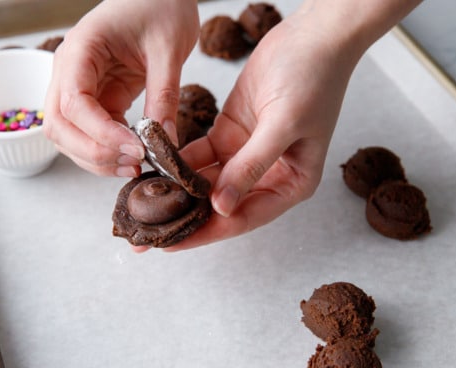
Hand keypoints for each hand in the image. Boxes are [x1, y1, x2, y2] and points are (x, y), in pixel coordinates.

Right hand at [43, 0, 199, 176]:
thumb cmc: (158, 5)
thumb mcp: (168, 48)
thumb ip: (163, 95)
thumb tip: (164, 141)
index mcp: (80, 50)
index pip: (74, 103)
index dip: (101, 134)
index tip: (136, 148)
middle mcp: (69, 71)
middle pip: (59, 126)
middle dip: (92, 152)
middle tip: (132, 163)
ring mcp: (79, 86)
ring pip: (69, 136)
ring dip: (96, 157)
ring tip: (134, 165)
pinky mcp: (96, 98)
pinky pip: (90, 133)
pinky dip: (107, 149)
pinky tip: (133, 154)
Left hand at [166, 11, 362, 250]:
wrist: (312, 35)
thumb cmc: (313, 79)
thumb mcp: (283, 125)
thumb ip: (251, 167)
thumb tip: (221, 207)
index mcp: (290, 184)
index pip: (242, 218)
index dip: (206, 232)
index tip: (171, 244)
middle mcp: (267, 176)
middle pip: (219, 206)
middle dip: (185, 219)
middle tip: (146, 232)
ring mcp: (245, 155)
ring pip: (205, 182)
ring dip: (177, 192)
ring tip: (142, 205)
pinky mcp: (229, 134)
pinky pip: (199, 155)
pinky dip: (178, 162)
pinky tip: (154, 168)